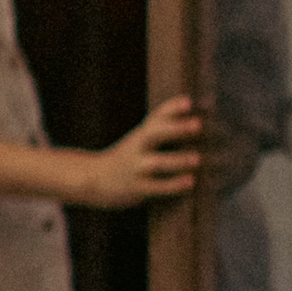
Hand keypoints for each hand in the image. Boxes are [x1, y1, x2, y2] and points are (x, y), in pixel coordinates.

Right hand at [84, 96, 201, 207]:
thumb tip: (196, 114)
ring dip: (177, 161)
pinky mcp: (137, 188)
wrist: (93, 178)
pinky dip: (173, 185)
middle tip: (197, 124)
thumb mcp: (140, 138)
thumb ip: (164, 128)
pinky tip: (189, 182)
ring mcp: (135, 168)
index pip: (157, 116)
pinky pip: (156, 187)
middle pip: (154, 134)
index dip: (173, 107)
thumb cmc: (128, 157)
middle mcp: (136, 147)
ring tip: (197, 159)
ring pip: (157, 163)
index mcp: (141, 133)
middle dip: (175, 129)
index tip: (189, 102)